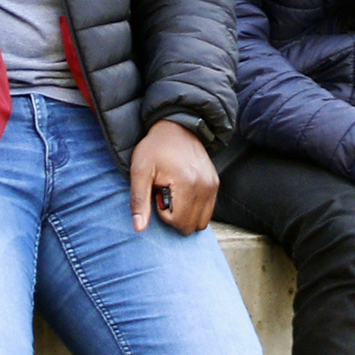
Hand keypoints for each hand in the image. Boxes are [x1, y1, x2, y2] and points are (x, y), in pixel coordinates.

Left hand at [130, 119, 216, 234]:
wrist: (177, 127)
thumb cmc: (155, 147)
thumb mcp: (140, 171)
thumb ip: (139, 200)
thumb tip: (139, 228)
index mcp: (187, 184)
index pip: (178, 222)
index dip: (162, 213)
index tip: (157, 193)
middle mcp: (206, 187)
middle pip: (191, 226)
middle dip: (175, 216)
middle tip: (165, 194)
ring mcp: (213, 186)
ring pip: (201, 222)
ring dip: (185, 214)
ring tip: (174, 194)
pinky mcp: (215, 184)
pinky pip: (208, 211)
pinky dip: (194, 208)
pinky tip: (183, 192)